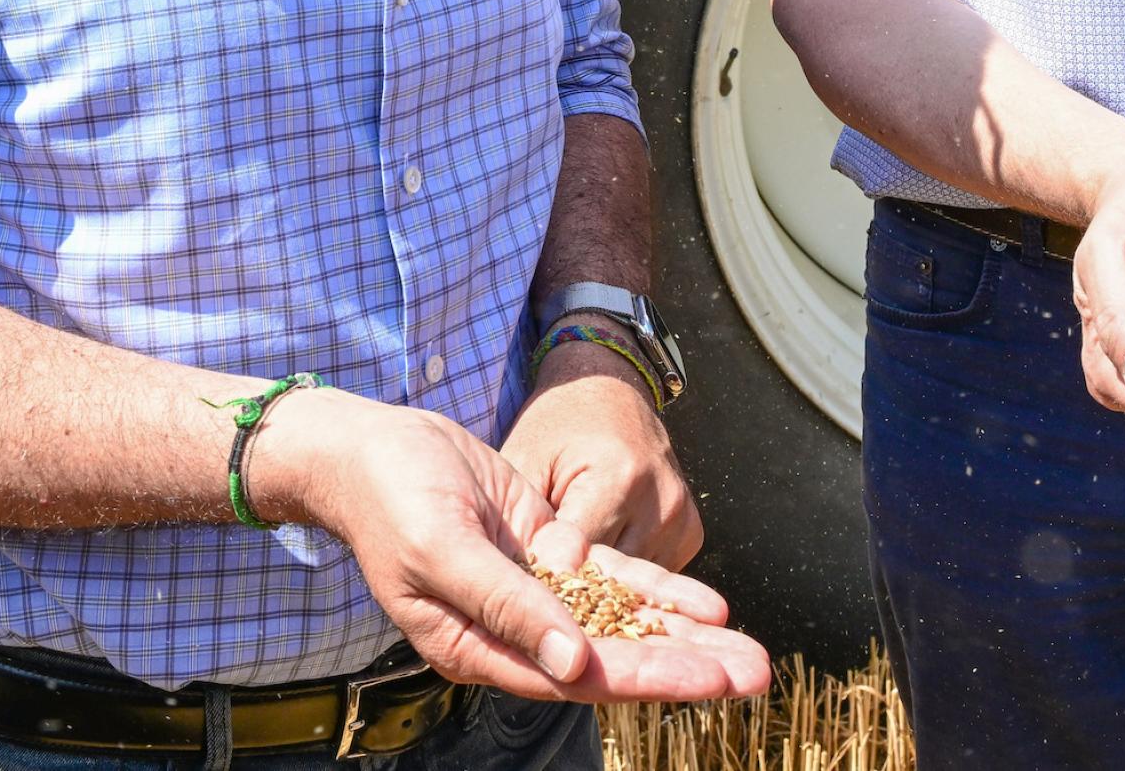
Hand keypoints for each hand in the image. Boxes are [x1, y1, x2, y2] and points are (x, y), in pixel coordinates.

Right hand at [253, 389, 767, 701]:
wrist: (368, 445)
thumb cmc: (389, 497)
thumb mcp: (441, 550)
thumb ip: (507, 606)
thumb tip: (572, 662)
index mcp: (477, 648)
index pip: (576, 675)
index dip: (644, 677)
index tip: (705, 679)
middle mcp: (513, 633)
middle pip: (613, 660)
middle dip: (685, 667)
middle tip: (757, 674)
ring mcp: (534, 594)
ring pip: (622, 623)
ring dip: (685, 637)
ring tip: (752, 654)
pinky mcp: (545, 554)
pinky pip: (613, 579)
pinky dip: (659, 593)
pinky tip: (708, 607)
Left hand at [502, 340, 702, 566]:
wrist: (606, 390)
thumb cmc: (558, 423)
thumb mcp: (526, 458)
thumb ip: (521, 516)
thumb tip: (518, 575)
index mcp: (618, 479)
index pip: (581, 558)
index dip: (548, 570)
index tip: (526, 574)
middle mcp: (660, 500)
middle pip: (611, 575)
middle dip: (576, 577)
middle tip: (546, 566)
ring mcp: (682, 517)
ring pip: (634, 580)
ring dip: (605, 577)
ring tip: (576, 552)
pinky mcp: (691, 530)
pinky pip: (654, 570)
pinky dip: (628, 568)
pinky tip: (604, 545)